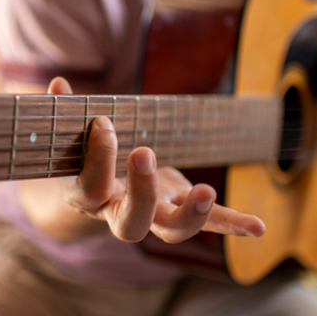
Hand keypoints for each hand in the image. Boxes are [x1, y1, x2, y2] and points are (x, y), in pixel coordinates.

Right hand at [48, 77, 265, 243]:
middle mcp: (119, 214)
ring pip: (172, 231)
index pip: (91, 187)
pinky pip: (208, 222)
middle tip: (144, 151)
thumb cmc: (85, 156)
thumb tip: (58, 84)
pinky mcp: (179, 207)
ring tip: (207, 189)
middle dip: (141, 192)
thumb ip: (66, 113)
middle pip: (132, 223)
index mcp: (88, 198)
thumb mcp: (71, 137)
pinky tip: (258, 227)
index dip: (97, 157)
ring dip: (193, 213)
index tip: (103, 122)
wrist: (103, 190)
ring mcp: (153, 215)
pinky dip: (232, 224)